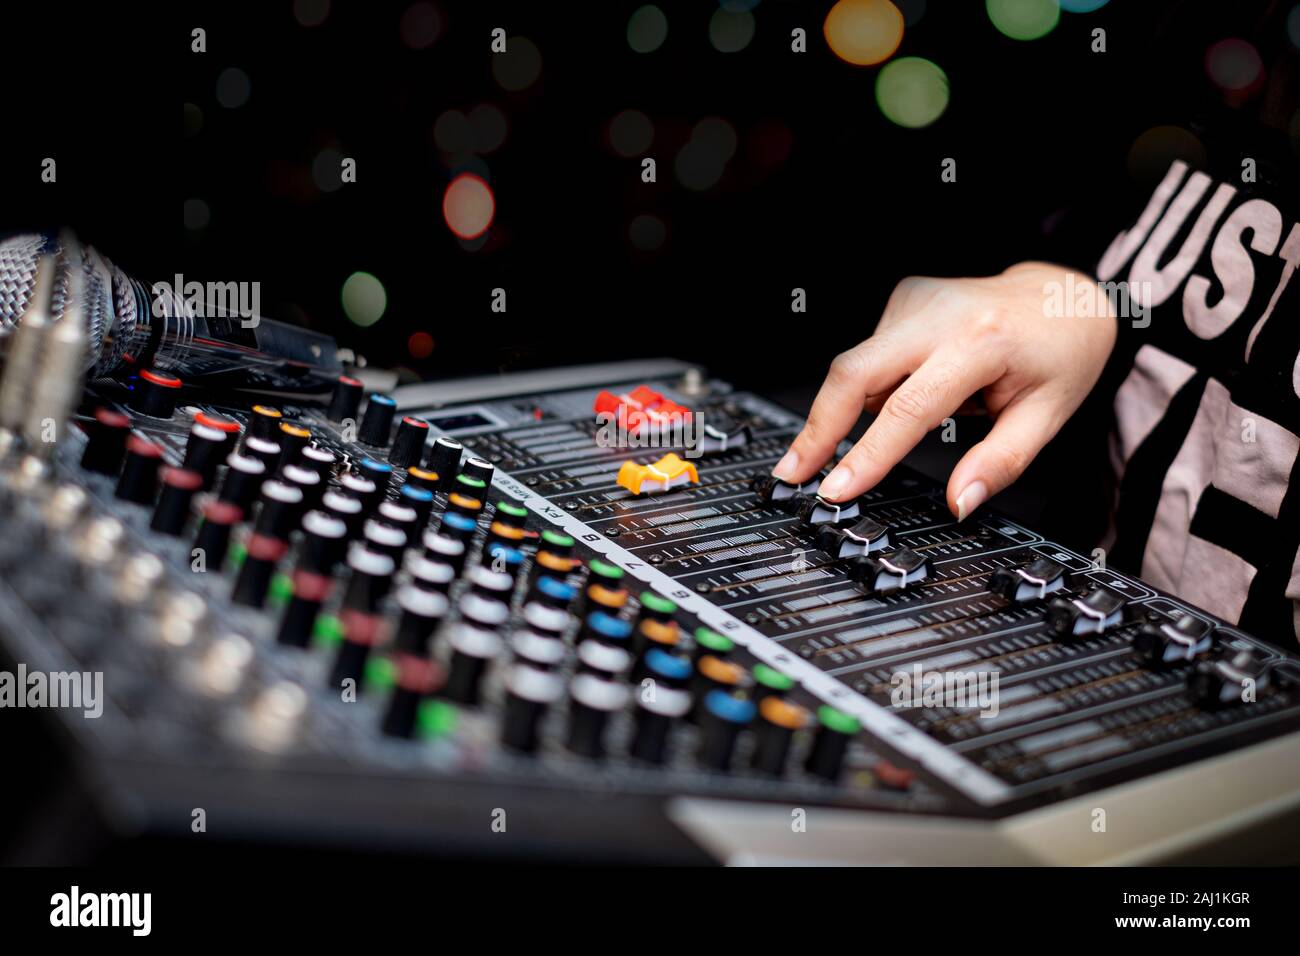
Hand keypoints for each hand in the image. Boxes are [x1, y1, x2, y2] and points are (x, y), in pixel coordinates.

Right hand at [773, 262, 1116, 519]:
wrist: (1063, 295)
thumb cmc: (1060, 353)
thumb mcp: (1047, 415)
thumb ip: (1000, 462)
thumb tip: (960, 503)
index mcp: (981, 343)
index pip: (909, 408)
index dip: (867, 454)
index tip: (837, 488)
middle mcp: (940, 314)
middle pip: (853, 372)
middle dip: (816, 428)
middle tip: (793, 473)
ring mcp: (916, 301)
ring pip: (856, 367)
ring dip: (856, 409)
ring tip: (907, 420)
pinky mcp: (902, 299)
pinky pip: (872, 355)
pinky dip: (881, 383)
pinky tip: (917, 384)